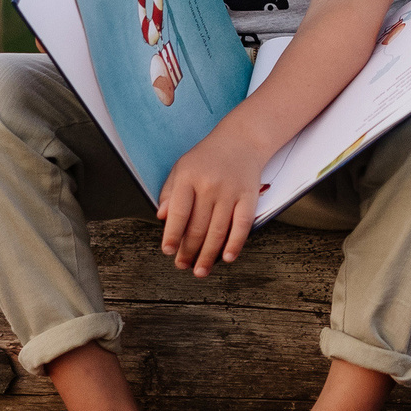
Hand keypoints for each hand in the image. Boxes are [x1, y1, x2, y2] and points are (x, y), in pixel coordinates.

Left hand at [156, 119, 266, 276]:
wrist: (241, 140)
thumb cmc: (207, 157)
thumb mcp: (181, 168)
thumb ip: (169, 192)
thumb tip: (161, 216)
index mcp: (188, 178)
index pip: (178, 212)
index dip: (172, 235)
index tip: (168, 251)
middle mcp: (209, 185)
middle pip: (198, 227)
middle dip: (189, 251)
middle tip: (183, 265)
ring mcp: (230, 192)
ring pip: (218, 231)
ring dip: (208, 255)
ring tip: (200, 270)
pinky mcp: (249, 197)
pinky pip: (242, 225)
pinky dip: (235, 244)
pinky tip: (227, 257)